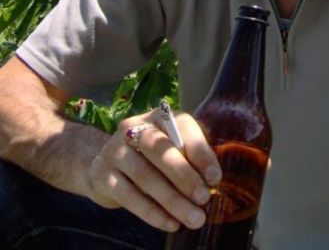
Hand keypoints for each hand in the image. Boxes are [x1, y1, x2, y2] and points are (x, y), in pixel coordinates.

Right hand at [87, 108, 221, 232]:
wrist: (106, 166)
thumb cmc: (151, 158)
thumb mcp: (171, 149)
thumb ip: (189, 157)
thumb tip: (211, 180)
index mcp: (158, 117)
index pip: (182, 126)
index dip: (200, 151)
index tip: (215, 177)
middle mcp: (134, 128)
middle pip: (159, 149)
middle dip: (184, 176)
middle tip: (204, 198)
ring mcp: (114, 151)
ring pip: (145, 176)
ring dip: (172, 200)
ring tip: (193, 218)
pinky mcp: (102, 175)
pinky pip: (128, 196)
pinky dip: (152, 212)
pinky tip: (170, 223)